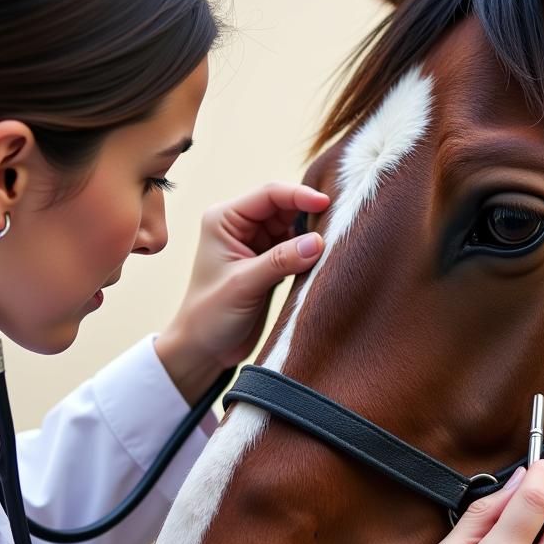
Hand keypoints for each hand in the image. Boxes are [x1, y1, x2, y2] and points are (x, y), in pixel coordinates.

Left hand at [155, 182, 329, 401]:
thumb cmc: (209, 316)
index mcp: (224, 219)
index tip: (327, 203)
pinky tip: (325, 258)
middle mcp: (240, 226)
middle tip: (339, 225)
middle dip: (309, 214)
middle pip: (284, 207)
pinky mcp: (269, 263)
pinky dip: (310, 252)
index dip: (299, 195)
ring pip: (293, 227)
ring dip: (312, 234)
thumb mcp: (244, 285)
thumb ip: (280, 261)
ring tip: (336, 242)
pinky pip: (296, 248)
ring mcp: (256, 244)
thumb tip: (319, 242)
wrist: (203, 349)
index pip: (269, 195)